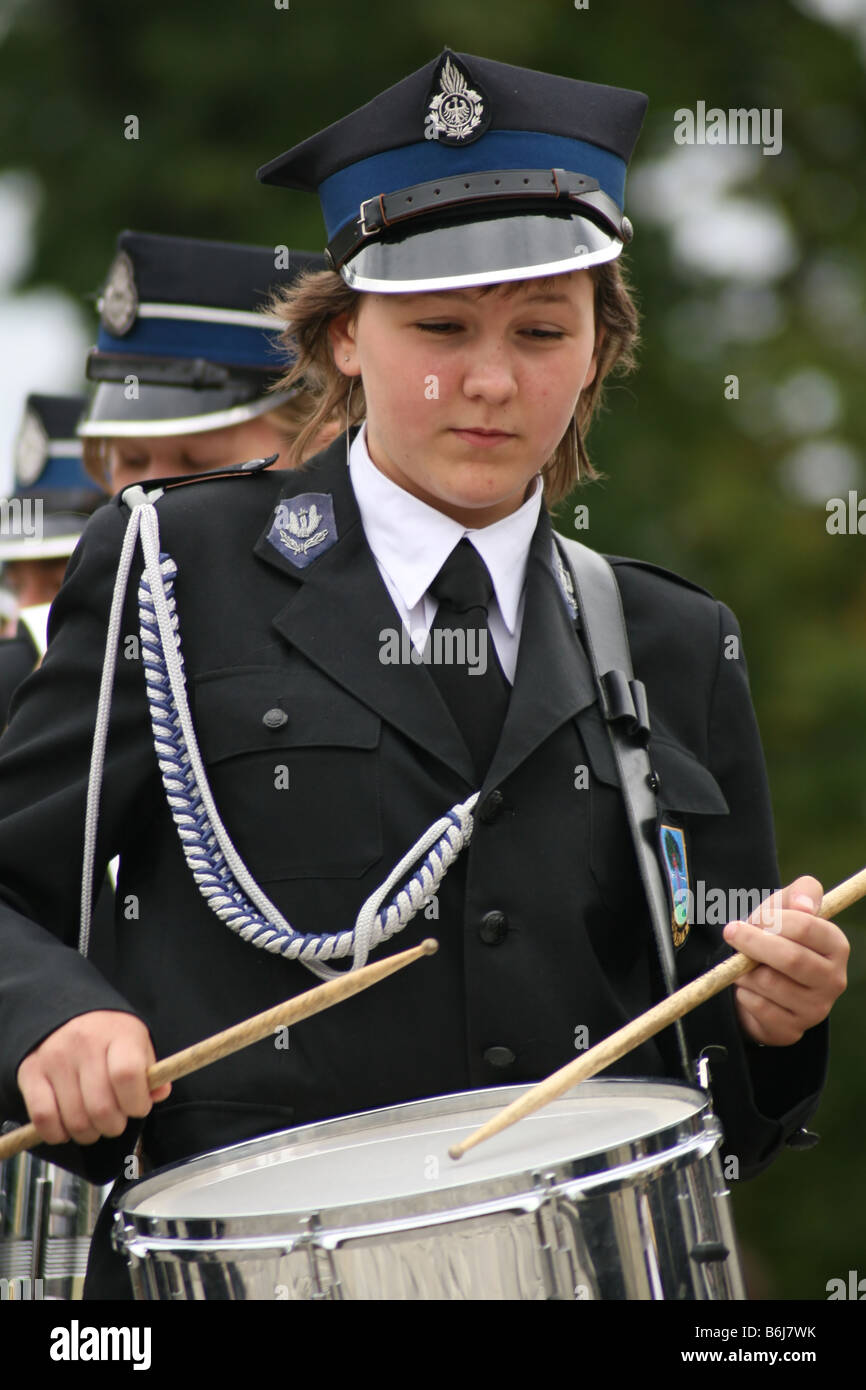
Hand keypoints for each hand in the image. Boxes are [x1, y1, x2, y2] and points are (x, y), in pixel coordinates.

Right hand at [17, 1010, 170, 1145]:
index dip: (136, 1103)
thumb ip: (151, 1071)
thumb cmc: (108, 1033)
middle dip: (114, 1126)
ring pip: (74, 1119)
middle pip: (101, 1107)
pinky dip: (57, 1133)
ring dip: (88, 1134)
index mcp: (117, 1034)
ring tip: (93, 1124)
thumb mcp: (138, 1041)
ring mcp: (54, 1059)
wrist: (68, 1010)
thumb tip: (157, 1094)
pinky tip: (67, 1127)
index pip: (127, 1076)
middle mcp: (84, 1044)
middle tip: (115, 1121)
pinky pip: (43, 1118)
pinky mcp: (30, 1072)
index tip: (138, 1107)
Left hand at [722, 875, 848, 1045]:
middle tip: (731, 933)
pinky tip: (748, 988)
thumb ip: (802, 892)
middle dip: (753, 943)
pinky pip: (759, 1008)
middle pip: (791, 958)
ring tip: (743, 965)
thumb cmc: (776, 936)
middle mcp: (834, 980)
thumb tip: (804, 906)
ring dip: (745, 970)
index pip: (806, 927)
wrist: (759, 978)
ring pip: (770, 984)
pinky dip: (744, 993)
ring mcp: (816, 1009)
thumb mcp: (786, 906)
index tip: (754, 918)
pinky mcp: (793, 1030)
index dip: (772, 920)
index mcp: (836, 946)